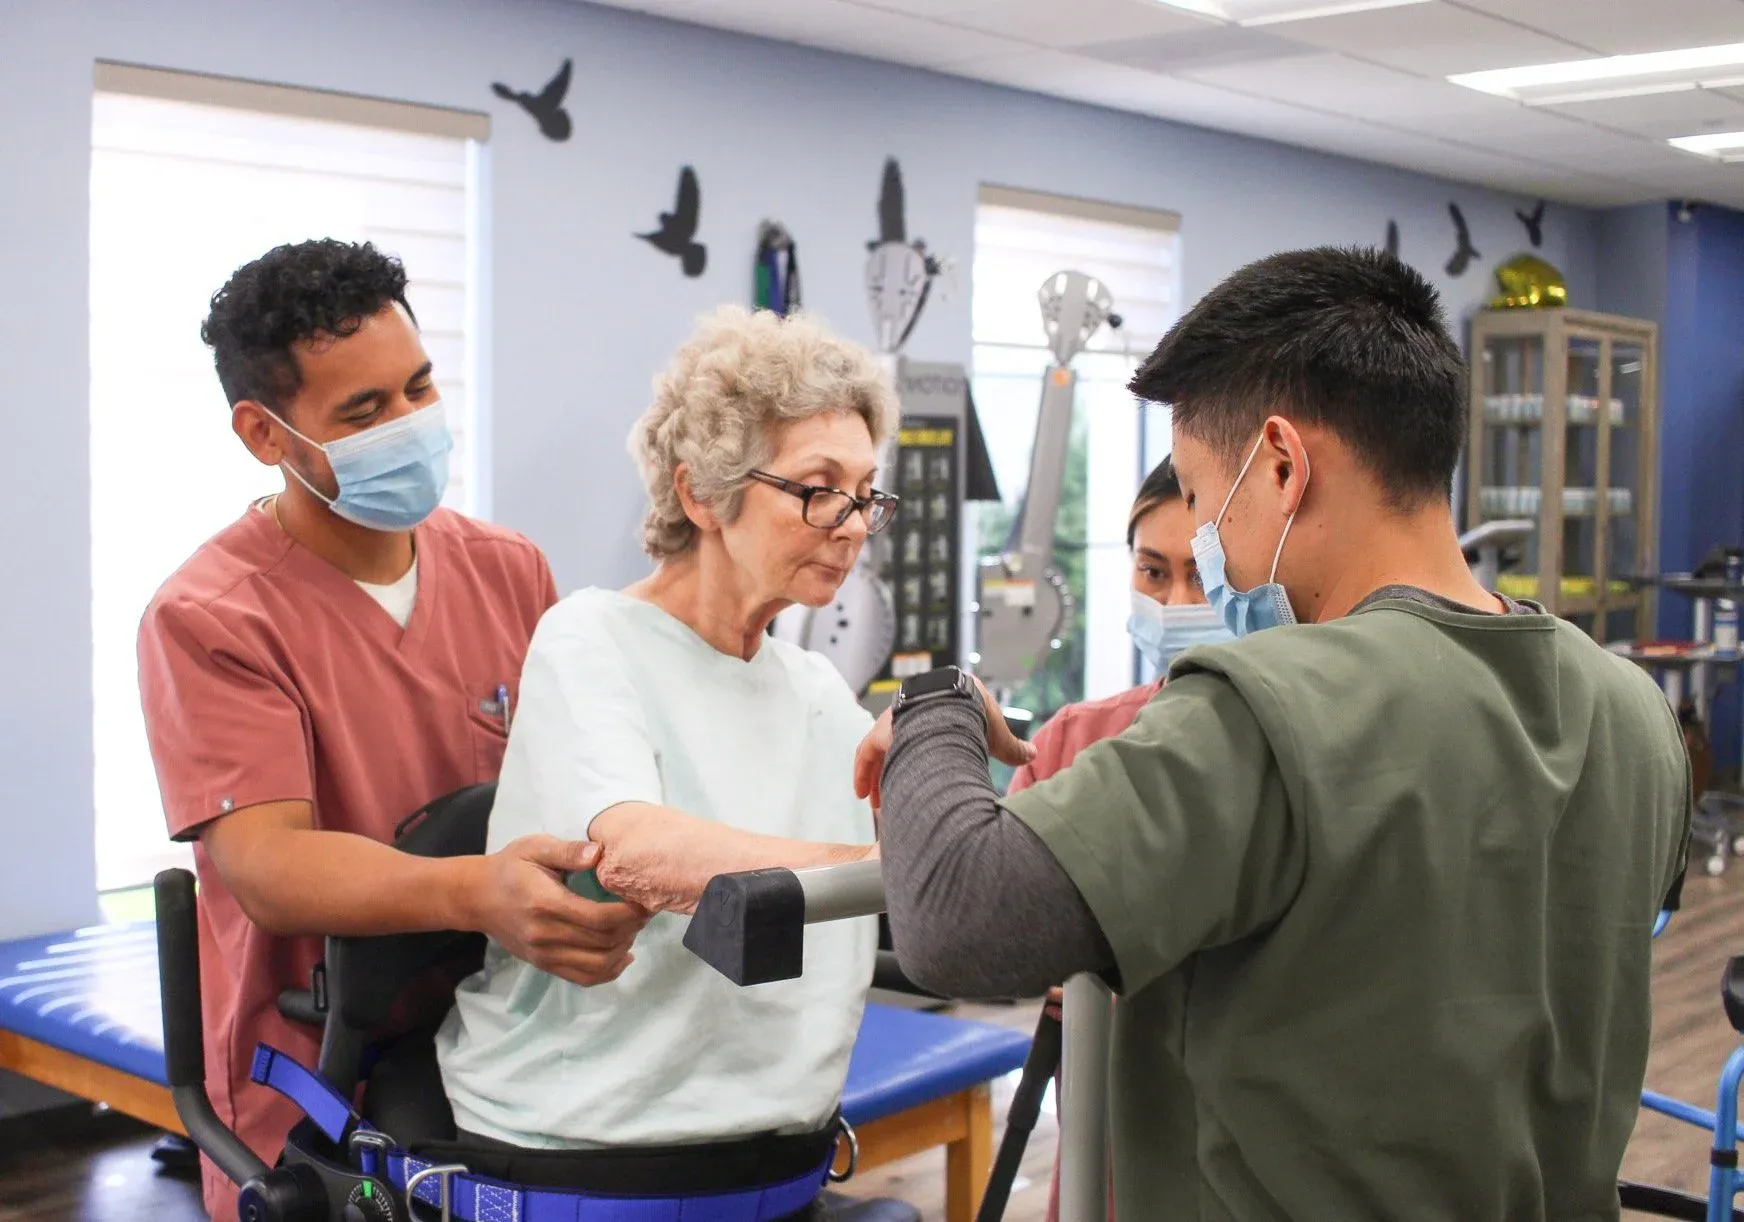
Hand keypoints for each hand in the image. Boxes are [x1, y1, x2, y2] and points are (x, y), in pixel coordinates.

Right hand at [470, 836, 649, 986]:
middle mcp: (545, 935)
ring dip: (623, 950)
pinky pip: (583, 978)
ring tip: (634, 929)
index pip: (599, 919)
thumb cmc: (511, 867)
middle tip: (645, 912)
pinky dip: (609, 971)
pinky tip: (623, 955)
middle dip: (632, 929)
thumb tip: (599, 852)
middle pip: (603, 943)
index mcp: (546, 904)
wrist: (477, 897)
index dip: (629, 913)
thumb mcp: (536, 847)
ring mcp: (543, 955)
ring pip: (597, 965)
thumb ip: (568, 850)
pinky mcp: (543, 965)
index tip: (644, 901)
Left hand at [853, 675, 1035, 808]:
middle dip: (895, 770)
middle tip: (890, 797)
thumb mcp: (1000, 739)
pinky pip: (868, 752)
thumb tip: (1033, 755)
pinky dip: (864, 773)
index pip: (931, 731)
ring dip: (877, 775)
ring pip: (880, 748)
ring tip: (877, 803)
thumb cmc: (981, 722)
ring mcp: (897, 716)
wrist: (959, 709)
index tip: (921, 775)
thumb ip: (1013, 749)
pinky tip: (863, 794)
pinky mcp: (883, 728)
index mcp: (944, 706)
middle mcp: (917, 708)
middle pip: (900, 742)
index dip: (926, 755)